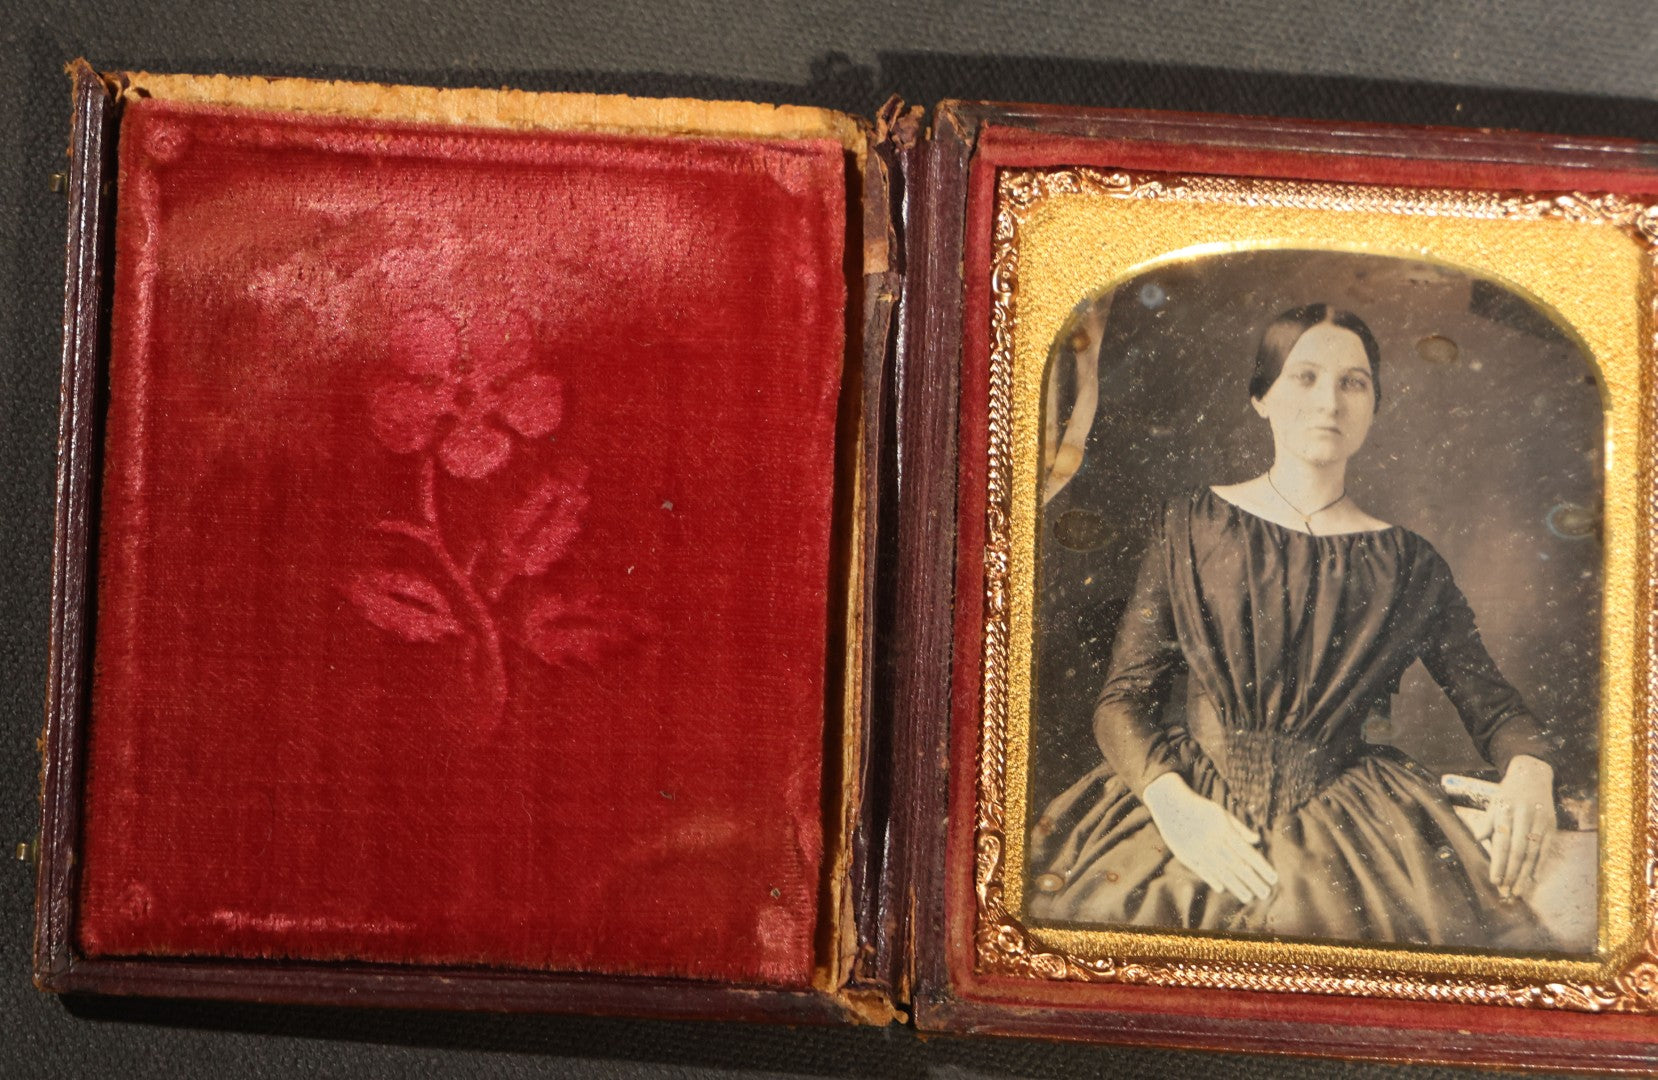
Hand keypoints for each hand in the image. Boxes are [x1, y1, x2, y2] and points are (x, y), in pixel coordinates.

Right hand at [1142, 773, 1277, 904]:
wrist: (1170, 803)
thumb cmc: (1200, 808)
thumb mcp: (1221, 813)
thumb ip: (1239, 828)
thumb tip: (1257, 840)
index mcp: (1224, 830)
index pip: (1247, 852)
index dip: (1261, 867)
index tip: (1273, 878)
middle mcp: (1213, 841)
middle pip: (1237, 865)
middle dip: (1253, 880)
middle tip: (1266, 894)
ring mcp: (1198, 849)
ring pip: (1221, 871)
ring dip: (1236, 885)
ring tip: (1248, 897)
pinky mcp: (1185, 854)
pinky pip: (1202, 870)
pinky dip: (1212, 879)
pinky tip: (1222, 888)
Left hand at [1472, 755, 1555, 899]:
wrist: (1533, 775)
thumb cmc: (1508, 795)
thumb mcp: (1494, 804)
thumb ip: (1487, 823)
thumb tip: (1478, 840)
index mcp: (1505, 812)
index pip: (1501, 843)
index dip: (1498, 863)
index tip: (1494, 881)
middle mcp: (1523, 817)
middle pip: (1518, 851)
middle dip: (1512, 873)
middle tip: (1506, 892)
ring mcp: (1540, 822)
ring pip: (1533, 853)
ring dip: (1526, 874)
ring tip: (1518, 891)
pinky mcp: (1551, 826)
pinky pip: (1546, 849)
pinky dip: (1541, 865)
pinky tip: (1534, 879)